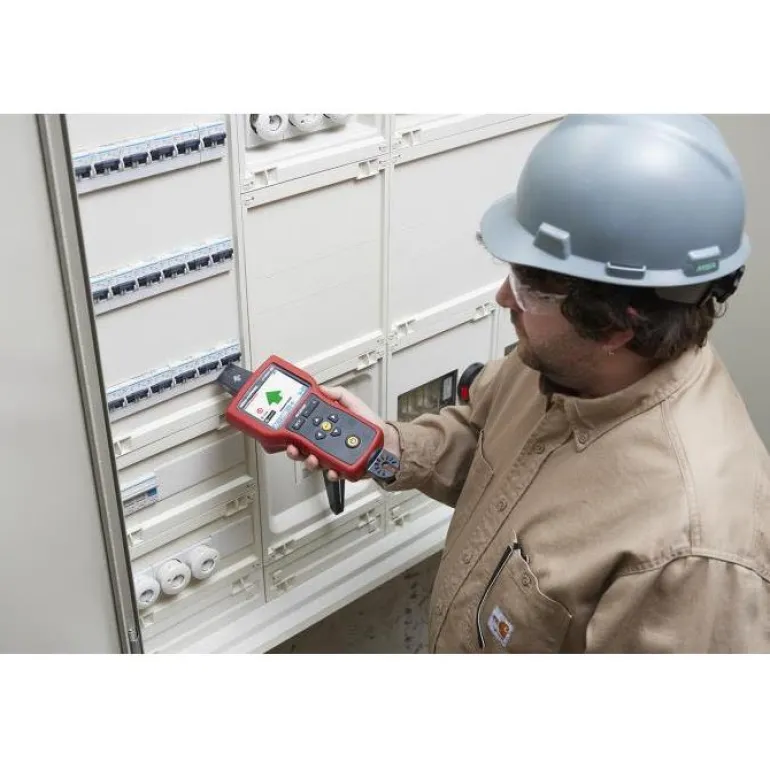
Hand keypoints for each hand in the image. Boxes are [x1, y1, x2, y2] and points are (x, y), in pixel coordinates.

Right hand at [285, 385, 399, 481]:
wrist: (389, 441)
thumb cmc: (371, 424)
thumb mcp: (354, 404)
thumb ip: (338, 394)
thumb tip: (322, 388)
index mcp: (326, 429)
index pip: (304, 432)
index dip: (293, 433)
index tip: (288, 431)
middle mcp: (327, 445)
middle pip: (304, 450)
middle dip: (296, 451)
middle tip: (295, 448)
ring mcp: (335, 459)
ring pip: (315, 464)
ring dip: (310, 462)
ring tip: (314, 458)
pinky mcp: (344, 470)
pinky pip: (334, 474)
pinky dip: (332, 473)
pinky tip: (333, 469)